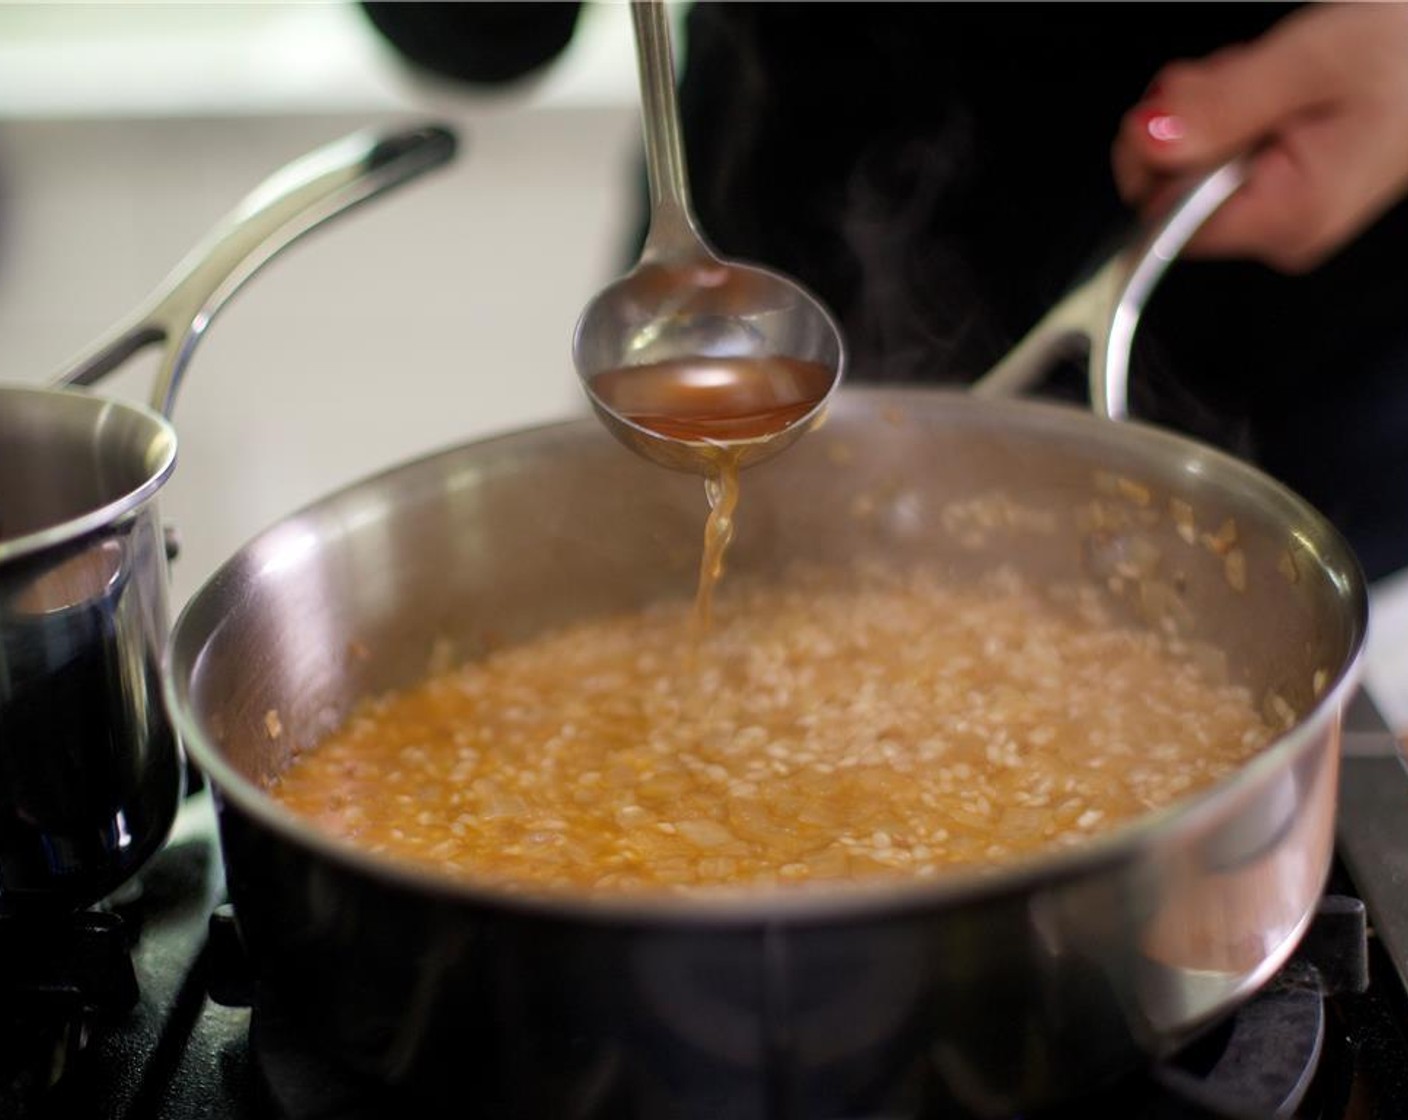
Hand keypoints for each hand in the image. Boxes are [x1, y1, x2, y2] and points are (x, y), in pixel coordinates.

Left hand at [1111, 3, 1407, 272]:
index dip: (1154, 159)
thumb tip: (1145, 139)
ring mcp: (1284, 210)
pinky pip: (1225, 156)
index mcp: (1287, 216)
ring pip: (1194, 168)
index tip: (1190, 106)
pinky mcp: (1285, 186)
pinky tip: (1276, 89)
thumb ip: (1220, 105)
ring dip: (1213, 109)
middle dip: (1187, 124)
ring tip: (1275, 78)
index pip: (1163, 221)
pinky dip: (1235, 111)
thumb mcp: (1312, 60)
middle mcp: (1282, 229)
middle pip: (1172, 193)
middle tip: (1244, 79)